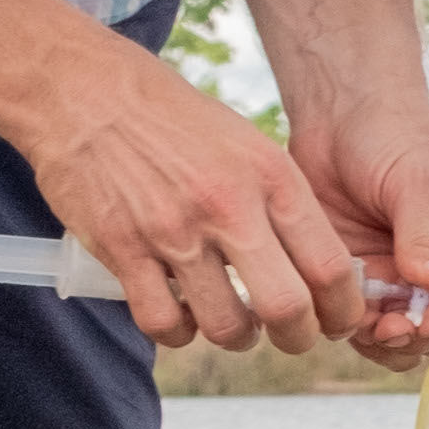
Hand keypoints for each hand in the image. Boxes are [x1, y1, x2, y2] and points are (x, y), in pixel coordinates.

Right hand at [19, 55, 387, 352]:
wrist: (86, 90)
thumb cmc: (174, 119)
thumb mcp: (247, 144)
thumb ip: (279, 202)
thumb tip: (316, 266)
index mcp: (272, 177)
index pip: (329, 265)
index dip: (342, 310)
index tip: (337, 321)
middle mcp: (229, 206)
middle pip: (287, 307)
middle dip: (298, 337)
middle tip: (291, 337)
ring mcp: (174, 230)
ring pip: (225, 324)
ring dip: (236, 338)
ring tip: (235, 327)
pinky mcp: (122, 248)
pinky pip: (161, 321)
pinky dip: (177, 333)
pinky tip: (182, 317)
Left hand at [289, 94, 428, 369]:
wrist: (337, 115)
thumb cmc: (392, 136)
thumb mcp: (416, 182)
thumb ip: (425, 236)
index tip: (424, 323)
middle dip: (414, 334)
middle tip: (384, 329)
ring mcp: (404, 281)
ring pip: (402, 337)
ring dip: (382, 339)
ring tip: (359, 323)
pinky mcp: (364, 282)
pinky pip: (362, 324)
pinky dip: (349, 325)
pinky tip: (334, 307)